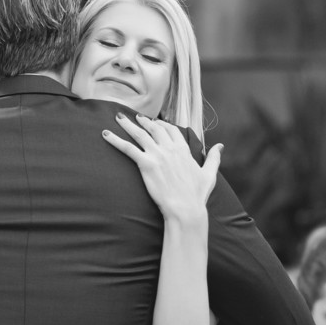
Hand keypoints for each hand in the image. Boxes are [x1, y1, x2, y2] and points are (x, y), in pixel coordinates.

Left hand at [104, 114, 220, 223]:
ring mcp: (157, 155)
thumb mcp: (209, 173)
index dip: (161, 125)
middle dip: (143, 121)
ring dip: (127, 124)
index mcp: (184, 149)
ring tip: (118, 118)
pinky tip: (105, 134)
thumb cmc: (197, 194)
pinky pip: (127, 148)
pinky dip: (115, 140)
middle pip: (154, 129)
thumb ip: (213, 158)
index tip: (154, 121)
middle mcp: (170, 148)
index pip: (171, 130)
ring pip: (139, 134)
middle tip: (133, 116)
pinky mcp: (146, 164)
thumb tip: (220, 146)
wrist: (185, 207)